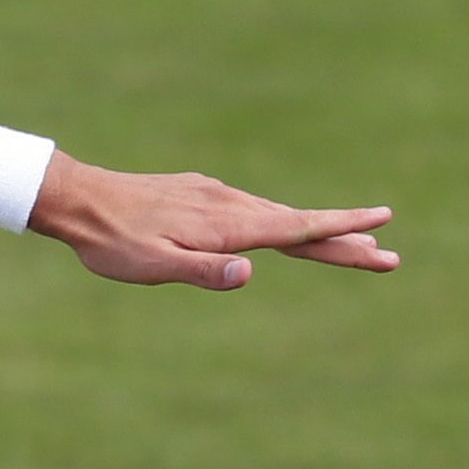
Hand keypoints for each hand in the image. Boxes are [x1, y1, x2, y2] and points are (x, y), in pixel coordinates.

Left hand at [34, 157, 398, 289]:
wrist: (79, 200)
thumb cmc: (113, 242)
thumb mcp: (153, 266)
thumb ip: (201, 272)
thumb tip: (249, 274)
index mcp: (227, 226)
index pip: (297, 229)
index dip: (341, 230)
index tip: (383, 226)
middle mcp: (230, 205)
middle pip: (299, 225)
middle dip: (346, 240)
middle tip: (389, 257)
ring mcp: (217, 196)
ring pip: (279, 217)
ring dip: (318, 231)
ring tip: (354, 244)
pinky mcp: (201, 193)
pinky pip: (254, 210)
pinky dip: (284, 221)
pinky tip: (286, 230)